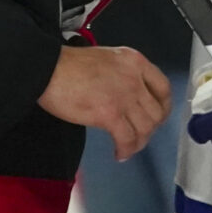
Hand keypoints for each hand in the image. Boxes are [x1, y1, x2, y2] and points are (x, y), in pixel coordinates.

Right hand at [40, 43, 170, 159]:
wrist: (47, 68)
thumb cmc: (68, 64)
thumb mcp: (107, 58)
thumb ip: (123, 74)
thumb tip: (126, 96)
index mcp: (135, 61)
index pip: (163, 87)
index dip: (164, 106)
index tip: (158, 116)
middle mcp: (135, 78)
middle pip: (156, 111)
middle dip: (150, 128)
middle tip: (139, 136)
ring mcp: (124, 96)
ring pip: (145, 128)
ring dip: (139, 142)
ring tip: (128, 148)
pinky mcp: (109, 114)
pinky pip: (127, 138)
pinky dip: (126, 149)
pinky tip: (119, 153)